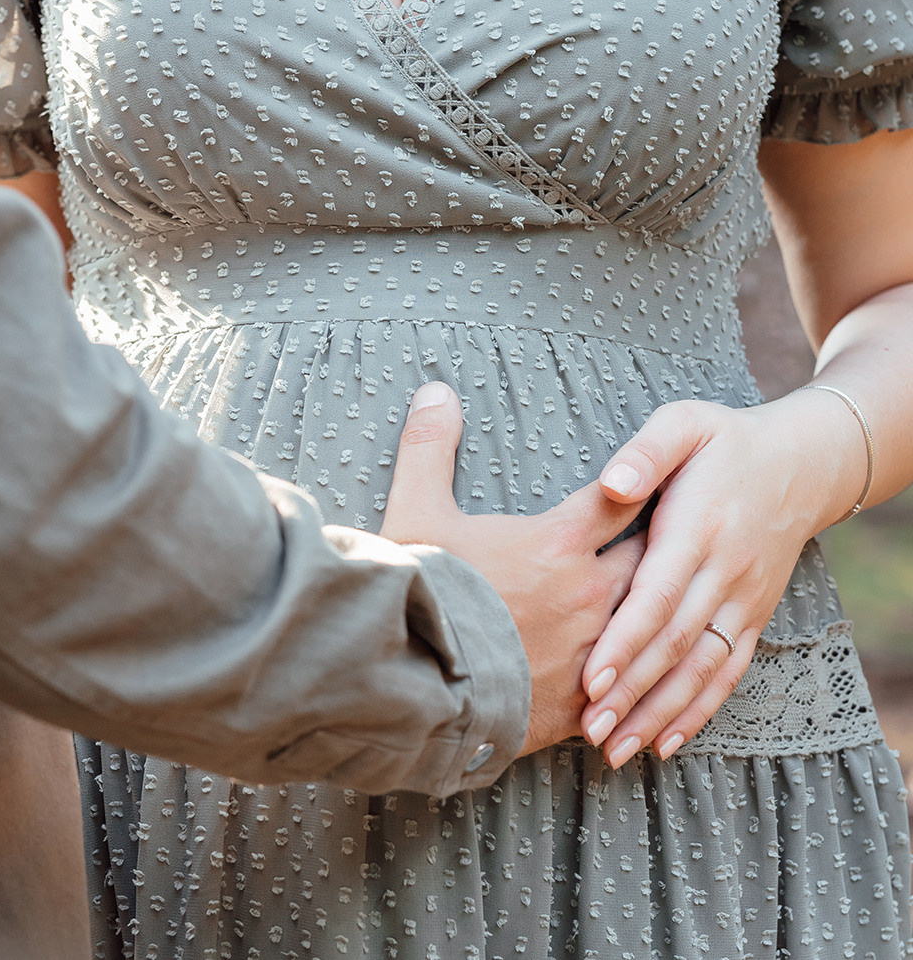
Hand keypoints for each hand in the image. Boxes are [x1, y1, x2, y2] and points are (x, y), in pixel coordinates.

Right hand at [383, 382, 647, 755]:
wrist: (413, 685)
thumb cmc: (420, 592)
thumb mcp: (416, 510)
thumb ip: (429, 446)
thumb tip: (435, 389)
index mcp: (556, 542)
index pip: (616, 500)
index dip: (637, 486)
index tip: (657, 479)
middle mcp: (587, 593)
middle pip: (645, 561)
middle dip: (660, 547)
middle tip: (680, 536)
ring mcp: (590, 652)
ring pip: (643, 626)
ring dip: (652, 614)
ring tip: (672, 608)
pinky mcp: (580, 704)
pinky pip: (624, 687)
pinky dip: (634, 678)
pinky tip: (642, 681)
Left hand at [578, 391, 864, 768]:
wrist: (799, 463)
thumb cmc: (722, 441)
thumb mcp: (684, 424)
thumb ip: (646, 452)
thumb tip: (611, 483)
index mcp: (697, 529)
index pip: (658, 597)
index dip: (623, 640)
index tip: (589, 676)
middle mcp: (723, 573)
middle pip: (674, 645)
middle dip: (630, 691)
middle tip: (586, 728)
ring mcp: (742, 601)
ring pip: (701, 669)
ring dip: (658, 713)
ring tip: (614, 749)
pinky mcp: (752, 617)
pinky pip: (728, 673)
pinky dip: (698, 712)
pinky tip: (664, 742)